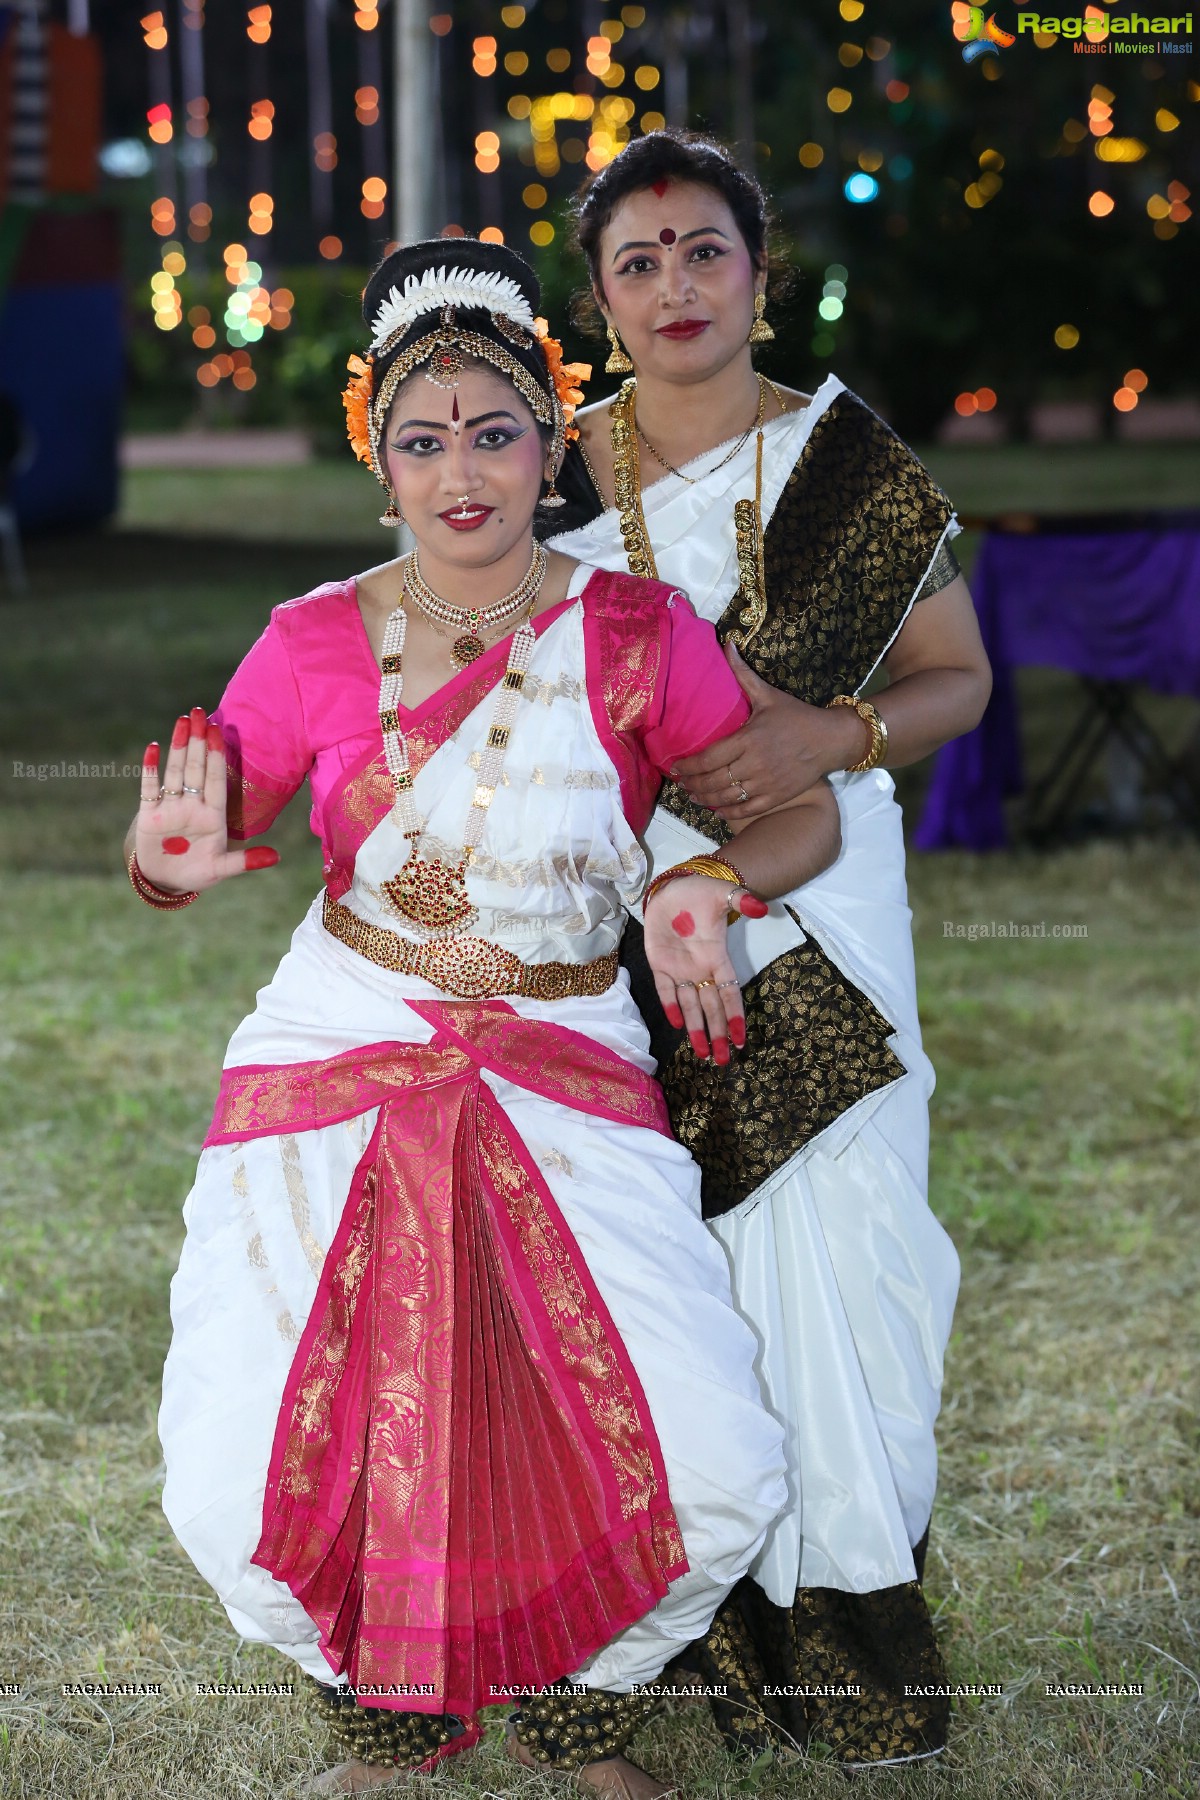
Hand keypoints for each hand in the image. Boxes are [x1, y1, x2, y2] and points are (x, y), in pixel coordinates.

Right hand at [135, 707, 278, 892]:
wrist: (166, 882)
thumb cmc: (197, 873)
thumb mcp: (221, 869)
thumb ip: (245, 862)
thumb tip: (277, 858)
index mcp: (213, 815)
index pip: (216, 779)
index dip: (217, 755)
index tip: (218, 730)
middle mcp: (193, 805)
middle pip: (196, 768)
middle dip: (198, 740)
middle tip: (199, 712)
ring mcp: (171, 807)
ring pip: (175, 771)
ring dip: (178, 746)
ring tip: (182, 720)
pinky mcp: (149, 814)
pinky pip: (149, 787)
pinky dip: (150, 768)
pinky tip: (154, 747)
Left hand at [642, 874, 767, 1063]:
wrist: (674, 888)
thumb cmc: (702, 893)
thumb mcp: (724, 893)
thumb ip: (742, 901)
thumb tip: (762, 908)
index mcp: (718, 957)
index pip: (729, 992)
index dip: (735, 1015)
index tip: (740, 1039)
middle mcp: (701, 969)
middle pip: (711, 1007)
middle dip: (717, 1033)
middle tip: (721, 1061)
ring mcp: (680, 969)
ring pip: (690, 1005)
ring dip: (696, 1029)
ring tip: (701, 1054)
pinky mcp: (659, 964)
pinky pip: (665, 989)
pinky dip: (670, 1005)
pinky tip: (676, 1023)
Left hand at [671, 643, 862, 820]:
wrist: (831, 739)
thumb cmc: (798, 717)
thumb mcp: (769, 695)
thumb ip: (743, 674)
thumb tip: (728, 644)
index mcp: (749, 739)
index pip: (709, 758)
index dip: (689, 766)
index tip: (676, 767)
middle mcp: (754, 764)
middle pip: (713, 781)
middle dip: (693, 785)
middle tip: (682, 784)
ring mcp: (766, 784)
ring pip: (726, 798)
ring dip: (705, 800)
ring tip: (694, 797)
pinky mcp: (777, 797)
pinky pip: (746, 810)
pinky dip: (728, 812)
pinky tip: (716, 809)